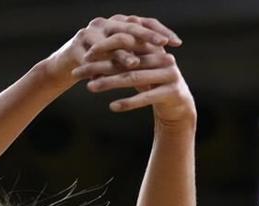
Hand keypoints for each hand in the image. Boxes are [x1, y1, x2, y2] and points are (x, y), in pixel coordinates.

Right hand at [45, 14, 181, 81]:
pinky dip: (101, 65)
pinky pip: (92, 54)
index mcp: (121, 23)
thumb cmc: (103, 63)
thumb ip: (143, 58)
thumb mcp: (125, 59)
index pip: (145, 22)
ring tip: (135, 64)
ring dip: (123, 53)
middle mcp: (108, 23)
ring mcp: (92, 31)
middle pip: (131, 26)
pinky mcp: (78, 44)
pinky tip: (108, 73)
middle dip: (148, 36)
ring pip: (111, 40)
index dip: (161, 31)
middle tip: (163, 44)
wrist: (70, 67)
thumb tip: (170, 64)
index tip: (177, 43)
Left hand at [73, 21, 194, 125]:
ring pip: (133, 78)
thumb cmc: (154, 85)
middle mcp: (163, 59)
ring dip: (109, 83)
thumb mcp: (140, 71)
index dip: (104, 50)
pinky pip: (146, 97)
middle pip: (126, 62)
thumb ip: (124, 62)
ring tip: (90, 87)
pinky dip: (128, 102)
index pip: (125, 46)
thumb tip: (92, 57)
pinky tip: (112, 106)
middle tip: (78, 73)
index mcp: (154, 49)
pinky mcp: (172, 92)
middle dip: (100, 67)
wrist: (180, 106)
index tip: (84, 57)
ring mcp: (169, 75)